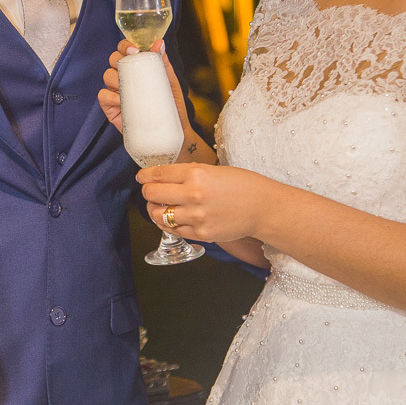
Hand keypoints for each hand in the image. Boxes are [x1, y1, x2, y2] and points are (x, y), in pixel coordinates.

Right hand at [98, 39, 190, 136]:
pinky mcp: (111, 108)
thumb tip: (160, 43)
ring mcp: (116, 93)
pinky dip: (111, 96)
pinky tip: (122, 101)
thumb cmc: (171, 108)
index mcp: (137, 69)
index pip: (125, 50)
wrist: (170, 134)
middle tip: (131, 60)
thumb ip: (164, 64)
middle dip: (119, 57)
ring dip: (116, 77)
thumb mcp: (170, 84)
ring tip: (129, 85)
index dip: (125, 45)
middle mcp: (124, 78)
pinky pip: (103, 96)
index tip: (134, 49)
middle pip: (113, 59)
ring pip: (107, 75)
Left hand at [137, 162, 275, 242]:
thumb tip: (164, 177)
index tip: (142, 177)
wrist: (263, 208)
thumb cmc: (242, 185)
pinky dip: (170, 224)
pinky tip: (174, 218)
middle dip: (147, 192)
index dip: (145, 176)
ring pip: (159, 216)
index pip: (157, 175)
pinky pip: (174, 230)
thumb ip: (189, 174)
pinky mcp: (201, 234)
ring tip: (159, 207)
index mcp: (196, 173)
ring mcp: (196, 217)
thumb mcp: (213, 170)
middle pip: (152, 195)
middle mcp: (193, 194)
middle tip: (150, 191)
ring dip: (155, 210)